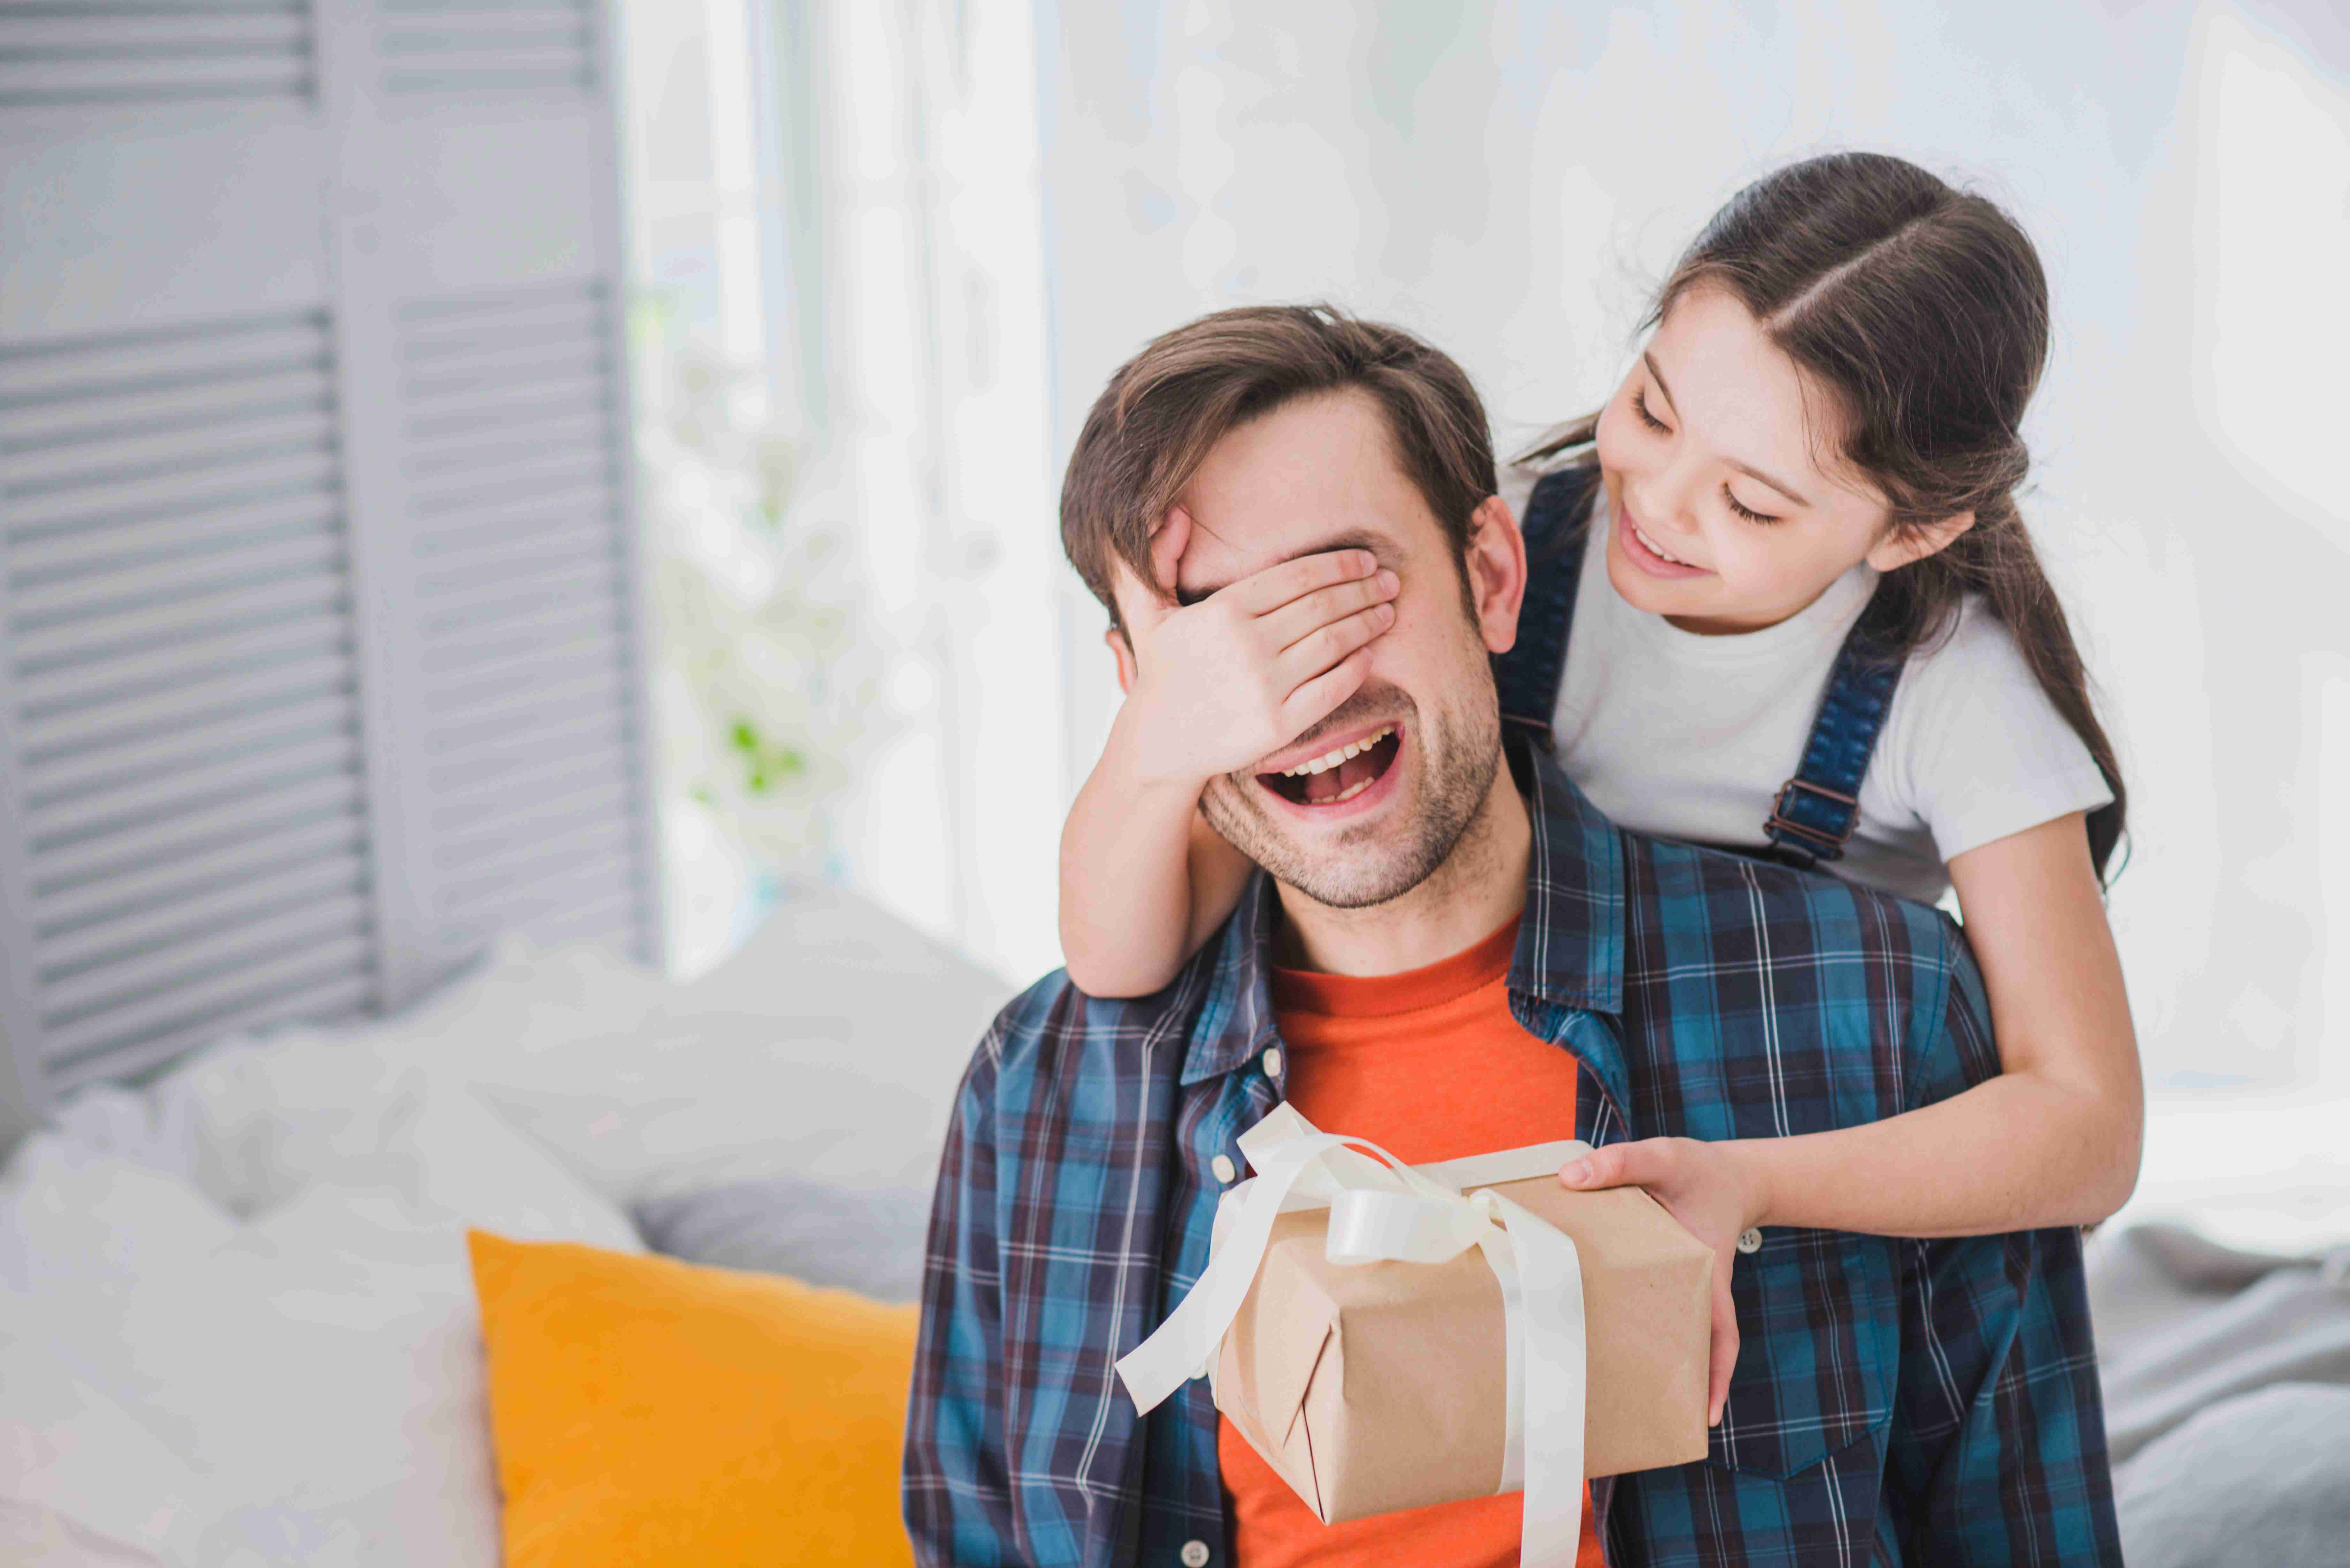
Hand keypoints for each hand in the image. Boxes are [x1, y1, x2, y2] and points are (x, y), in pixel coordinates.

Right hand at [1112, 506, 1399, 784]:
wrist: (1160, 743)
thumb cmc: (1162, 671)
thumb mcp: (1146, 610)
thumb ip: (1156, 558)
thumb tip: (1175, 512)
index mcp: (1223, 611)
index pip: (1297, 577)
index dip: (1339, 565)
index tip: (1366, 561)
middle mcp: (1247, 646)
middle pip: (1322, 606)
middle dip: (1364, 590)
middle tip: (1390, 582)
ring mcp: (1265, 687)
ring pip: (1333, 643)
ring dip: (1367, 622)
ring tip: (1388, 611)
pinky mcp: (1279, 725)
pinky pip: (1332, 688)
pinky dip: (1356, 667)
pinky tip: (1369, 653)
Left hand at [1559, 1137, 1767, 1427]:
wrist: (1728, 1171)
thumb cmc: (1699, 1169)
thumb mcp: (1664, 1157)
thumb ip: (1620, 1163)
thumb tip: (1569, 1179)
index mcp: (1706, 1271)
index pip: (1721, 1332)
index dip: (1716, 1374)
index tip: (1706, 1413)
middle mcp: (1698, 1288)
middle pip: (1695, 1346)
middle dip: (1681, 1383)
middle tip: (1656, 1419)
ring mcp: (1684, 1285)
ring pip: (1675, 1332)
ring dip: (1660, 1360)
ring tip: (1624, 1393)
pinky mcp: (1669, 1276)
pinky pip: (1660, 1307)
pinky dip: (1644, 1324)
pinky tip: (1612, 1332)